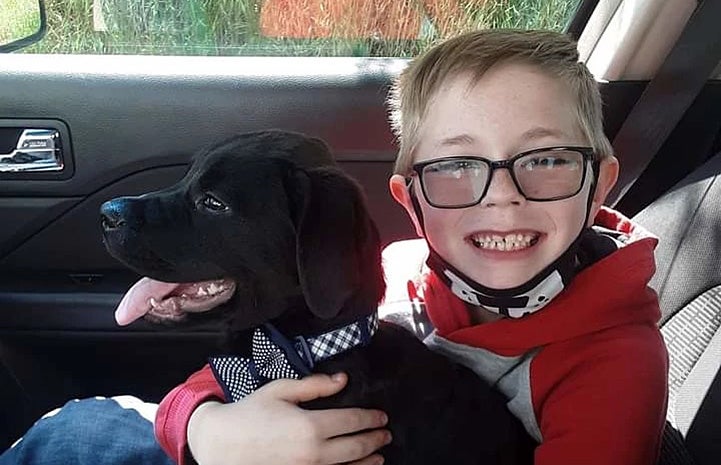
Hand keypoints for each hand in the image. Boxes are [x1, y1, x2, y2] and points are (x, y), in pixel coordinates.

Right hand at [187, 372, 390, 464]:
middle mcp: (312, 453)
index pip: (352, 421)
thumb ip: (315, 385)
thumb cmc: (249, 414)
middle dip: (374, 439)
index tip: (381, 417)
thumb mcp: (281, 390)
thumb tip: (342, 380)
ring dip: (367, 462)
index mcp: (310, 425)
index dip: (371, 418)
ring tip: (379, 457)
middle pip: (355, 447)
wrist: (221, 444)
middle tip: (385, 434)